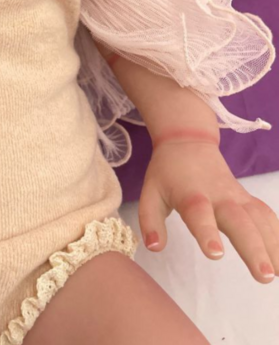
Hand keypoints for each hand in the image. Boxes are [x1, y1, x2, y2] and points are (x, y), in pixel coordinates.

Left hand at [138, 138, 278, 283]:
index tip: (215, 253)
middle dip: (253, 247)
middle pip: (239, 220)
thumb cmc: (167, 172)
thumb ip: (150, 221)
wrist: (188, 141)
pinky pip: (266, 215)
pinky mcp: (248, 199)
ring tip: (278, 273)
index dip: (207, 232)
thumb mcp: (150, 192)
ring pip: (259, 219)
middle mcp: (219, 196)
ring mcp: (237, 196)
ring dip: (273, 245)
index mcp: (191, 195)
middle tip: (264, 275)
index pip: (199, 214)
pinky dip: (278, 234)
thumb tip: (154, 247)